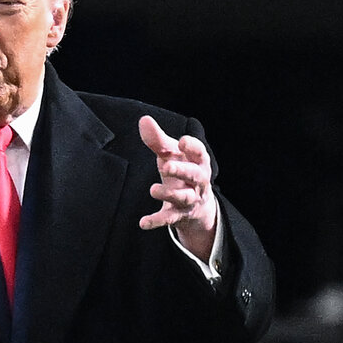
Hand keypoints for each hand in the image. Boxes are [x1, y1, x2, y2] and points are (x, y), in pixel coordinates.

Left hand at [138, 115, 218, 257]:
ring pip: (183, 198)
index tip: (182, 141)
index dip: (193, 147)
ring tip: (153, 190)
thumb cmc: (182, 169)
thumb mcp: (171, 154)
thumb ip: (158, 140)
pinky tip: (143, 223)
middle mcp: (197, 181)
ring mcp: (189, 199)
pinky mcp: (178, 215)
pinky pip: (168, 219)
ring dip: (169, 194)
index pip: (200, 153)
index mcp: (197, 162)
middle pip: (193, 175)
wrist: (196, 205)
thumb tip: (143, 120)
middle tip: (166, 166)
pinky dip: (156, 221)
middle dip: (181, 171)